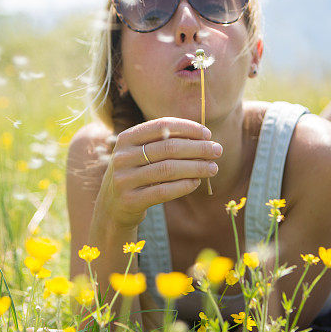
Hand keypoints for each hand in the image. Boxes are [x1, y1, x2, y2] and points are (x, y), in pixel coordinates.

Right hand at [95, 117, 221, 227]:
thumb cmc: (137, 173)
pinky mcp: (130, 200)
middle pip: (168, 148)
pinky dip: (184, 186)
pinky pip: (163, 191)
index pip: (161, 125)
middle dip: (198, 148)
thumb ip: (165, 142)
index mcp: (127, 138)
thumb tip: (204, 138)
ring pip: (168, 170)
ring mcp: (124, 179)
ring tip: (213, 168)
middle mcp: (122, 156)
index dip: (187, 128)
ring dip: (196, 167)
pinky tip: (197, 183)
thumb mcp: (142, 153)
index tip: (208, 133)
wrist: (112, 206)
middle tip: (217, 150)